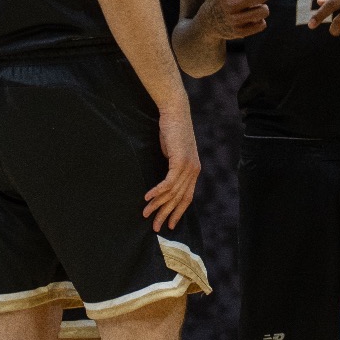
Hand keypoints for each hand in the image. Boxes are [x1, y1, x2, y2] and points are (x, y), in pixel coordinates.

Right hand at [142, 103, 200, 230]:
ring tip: (146, 213)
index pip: (187, 198)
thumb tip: (164, 182)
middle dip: (166, 214)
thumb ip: (172, 167)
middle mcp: (194, 171)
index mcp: (194, 171)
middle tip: (155, 227)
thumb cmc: (172, 131)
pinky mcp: (179, 161)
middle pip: (179, 199)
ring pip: (172, 193)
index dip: (178, 212)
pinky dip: (158, 191)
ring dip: (158, 205)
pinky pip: (168, 182)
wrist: (175, 112)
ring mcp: (188, 166)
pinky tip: (148, 197)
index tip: (170, 224)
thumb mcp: (173, 153)